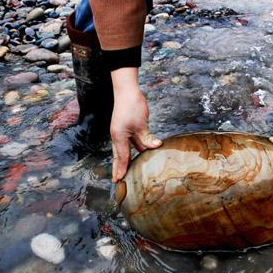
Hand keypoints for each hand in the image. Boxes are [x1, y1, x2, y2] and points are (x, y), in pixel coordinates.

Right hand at [110, 68, 161, 182]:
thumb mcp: (141, 124)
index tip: (119, 181)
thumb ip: (147, 138)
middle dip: (118, 168)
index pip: (121, 157)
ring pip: (124, 150)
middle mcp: (118, 136)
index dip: (121, 169)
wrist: (127, 91)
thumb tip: (155, 147)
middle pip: (118, 156)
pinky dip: (134, 150)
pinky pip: (130, 143)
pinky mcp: (126, 128)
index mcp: (119, 137)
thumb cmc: (132, 106)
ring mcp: (121, 132)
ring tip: (127, 172)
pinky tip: (141, 155)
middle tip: (117, 181)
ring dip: (126, 161)